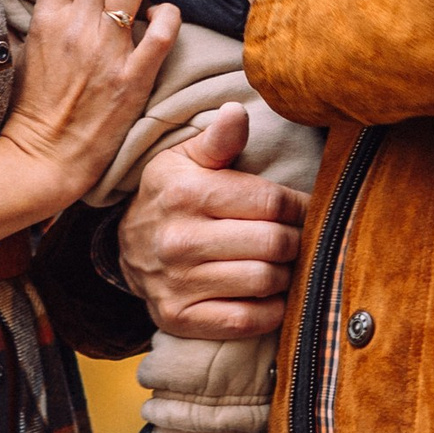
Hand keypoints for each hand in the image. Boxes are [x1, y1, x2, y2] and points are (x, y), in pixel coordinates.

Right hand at [0, 0, 180, 204]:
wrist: (45, 156)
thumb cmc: (32, 104)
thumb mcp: (25, 48)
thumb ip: (43, 10)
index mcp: (47, 16)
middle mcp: (77, 25)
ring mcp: (108, 50)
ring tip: (133, 2)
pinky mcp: (135, 76)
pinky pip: (165, 29)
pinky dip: (167, 17)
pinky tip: (157, 23)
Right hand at [117, 104, 305, 345]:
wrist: (127, 247)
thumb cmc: (170, 194)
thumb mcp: (186, 158)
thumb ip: (219, 139)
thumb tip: (237, 111)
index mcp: (186, 193)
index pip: (271, 202)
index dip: (300, 206)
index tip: (306, 208)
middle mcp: (179, 239)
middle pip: (273, 243)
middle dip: (296, 239)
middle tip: (298, 237)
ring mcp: (177, 283)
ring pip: (264, 281)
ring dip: (286, 273)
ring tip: (283, 262)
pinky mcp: (179, 318)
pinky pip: (246, 321)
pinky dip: (270, 310)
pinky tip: (269, 293)